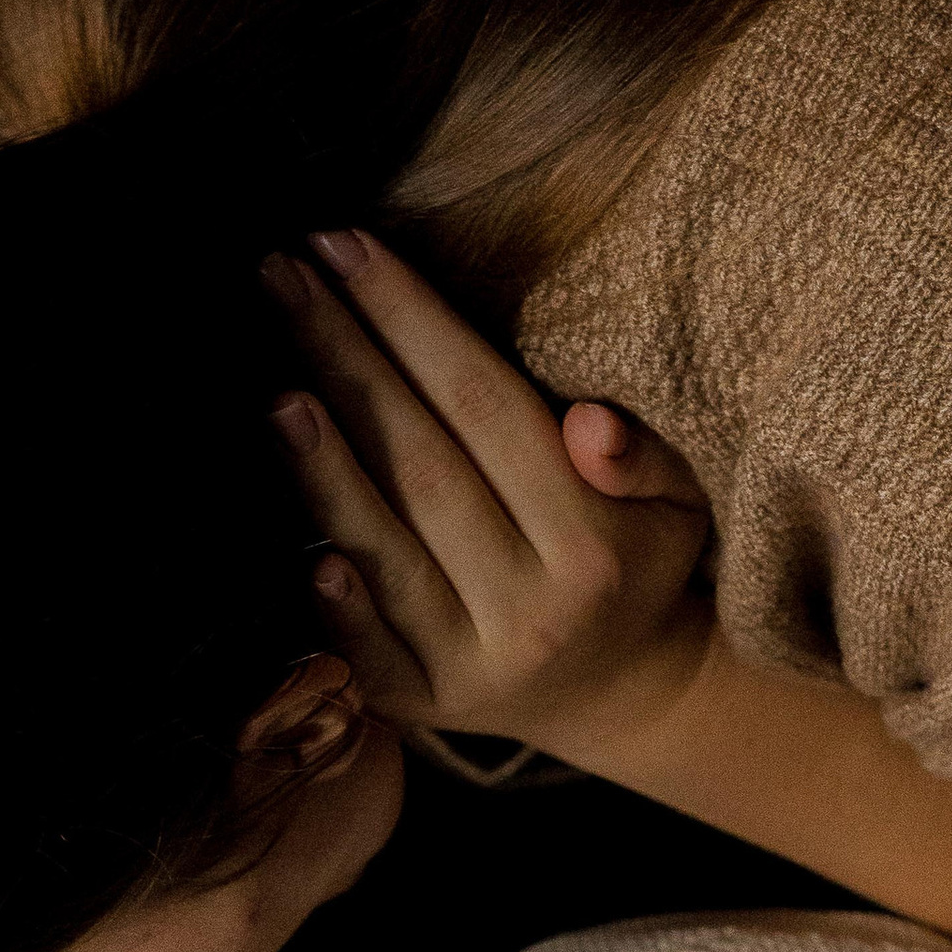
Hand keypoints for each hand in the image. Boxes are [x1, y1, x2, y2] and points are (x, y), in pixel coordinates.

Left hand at [266, 229, 713, 762]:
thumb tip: (589, 425)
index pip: (485, 406)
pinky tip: (300, 557)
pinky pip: (371, 658)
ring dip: (323, 470)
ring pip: (387, 552)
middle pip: (422, 463)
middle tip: (281, 277)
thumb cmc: (635, 563)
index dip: (412, 321)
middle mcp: (532, 606)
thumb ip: (644, 457)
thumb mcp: (677, 505)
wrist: (622, 695)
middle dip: (346, 360)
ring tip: (274, 388)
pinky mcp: (424, 705)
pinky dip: (337, 610)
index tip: (346, 246)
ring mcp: (473, 663)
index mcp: (594, 543)